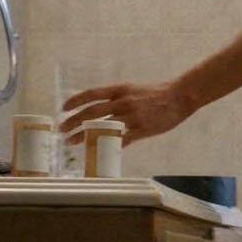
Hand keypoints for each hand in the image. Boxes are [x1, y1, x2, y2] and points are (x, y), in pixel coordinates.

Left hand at [60, 77, 198, 146]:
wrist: (179, 97)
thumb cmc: (156, 93)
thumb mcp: (133, 90)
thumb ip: (117, 100)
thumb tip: (99, 111)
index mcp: (120, 90)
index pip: (92, 93)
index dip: (76, 100)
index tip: (63, 108)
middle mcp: (123, 101)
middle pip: (93, 111)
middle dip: (74, 121)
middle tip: (62, 129)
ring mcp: (132, 116)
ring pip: (103, 126)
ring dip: (84, 135)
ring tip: (72, 141)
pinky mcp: (141, 129)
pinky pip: (122, 139)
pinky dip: (109, 145)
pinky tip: (99, 151)